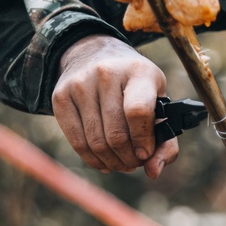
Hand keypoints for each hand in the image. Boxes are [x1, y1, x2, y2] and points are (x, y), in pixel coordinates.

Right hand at [51, 34, 179, 177]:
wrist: (95, 54)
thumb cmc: (134, 85)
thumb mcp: (158, 101)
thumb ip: (165, 139)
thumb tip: (154, 172)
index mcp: (139, 72)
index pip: (138, 111)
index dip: (143, 140)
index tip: (146, 153)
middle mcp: (106, 73)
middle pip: (116, 133)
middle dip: (129, 158)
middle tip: (135, 163)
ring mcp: (80, 84)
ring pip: (95, 141)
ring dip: (112, 162)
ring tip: (122, 163)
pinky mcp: (60, 97)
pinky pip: (76, 141)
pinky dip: (92, 160)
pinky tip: (104, 162)